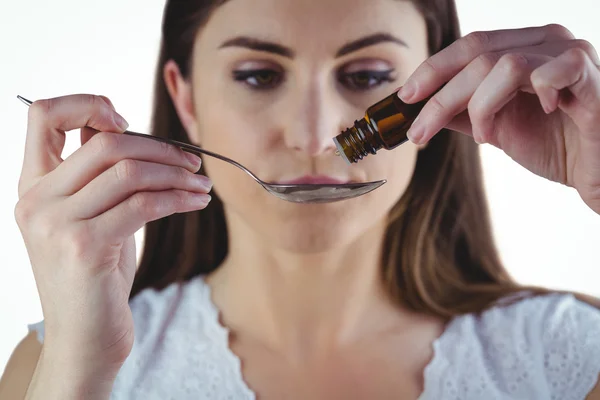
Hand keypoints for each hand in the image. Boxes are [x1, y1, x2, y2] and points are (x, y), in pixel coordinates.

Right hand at [15, 95, 211, 373]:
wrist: (84, 337)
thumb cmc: (96, 276)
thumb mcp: (91, 218)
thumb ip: (100, 179)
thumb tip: (135, 135)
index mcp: (32, 185)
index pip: (44, 115)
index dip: (88, 105)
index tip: (127, 122)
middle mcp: (36, 199)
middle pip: (105, 143)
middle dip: (160, 148)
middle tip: (192, 163)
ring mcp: (56, 223)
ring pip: (129, 171)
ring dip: (176, 174)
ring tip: (201, 185)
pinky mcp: (84, 247)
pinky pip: (144, 204)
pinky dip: (179, 198)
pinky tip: (196, 203)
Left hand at [399, 24, 599, 214]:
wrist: (597, 171)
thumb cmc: (555, 145)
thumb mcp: (496, 128)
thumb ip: (462, 114)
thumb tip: (419, 110)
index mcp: (523, 48)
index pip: (469, 46)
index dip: (433, 70)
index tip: (405, 98)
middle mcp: (546, 43)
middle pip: (477, 55)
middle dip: (440, 97)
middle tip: (419, 131)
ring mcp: (571, 56)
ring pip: (504, 64)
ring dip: (480, 105)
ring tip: (483, 135)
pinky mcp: (592, 78)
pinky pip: (553, 72)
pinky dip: (533, 95)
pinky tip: (539, 114)